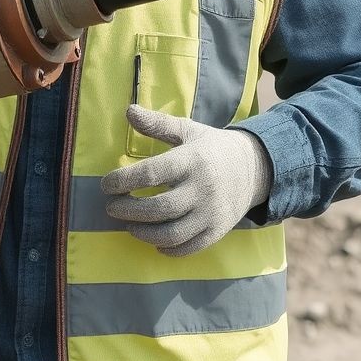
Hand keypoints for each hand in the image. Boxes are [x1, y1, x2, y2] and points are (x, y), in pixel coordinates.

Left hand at [100, 105, 272, 256]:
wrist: (254, 168)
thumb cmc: (210, 148)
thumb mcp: (187, 130)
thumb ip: (157, 124)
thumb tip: (129, 111)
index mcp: (191, 160)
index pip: (151, 173)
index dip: (123, 181)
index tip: (106, 185)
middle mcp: (202, 188)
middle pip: (159, 208)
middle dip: (129, 210)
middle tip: (111, 208)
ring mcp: (211, 213)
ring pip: (172, 233)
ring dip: (144, 233)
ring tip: (129, 225)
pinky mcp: (218, 230)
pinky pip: (190, 247)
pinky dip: (168, 249)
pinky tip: (154, 241)